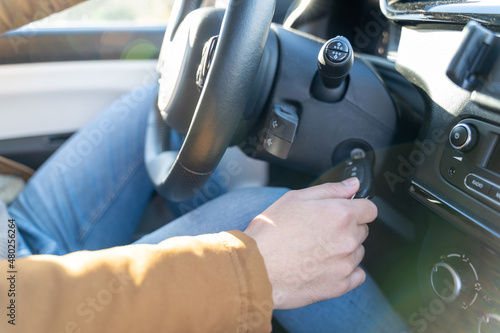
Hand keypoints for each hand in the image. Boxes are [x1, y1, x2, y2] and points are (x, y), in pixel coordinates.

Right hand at [244, 178, 376, 309]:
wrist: (256, 268)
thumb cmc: (271, 233)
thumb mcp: (295, 199)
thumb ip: (330, 190)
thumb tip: (353, 185)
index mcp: (340, 214)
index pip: (370, 209)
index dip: (356, 208)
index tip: (345, 212)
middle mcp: (348, 239)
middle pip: (362, 230)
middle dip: (346, 228)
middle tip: (319, 231)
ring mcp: (345, 264)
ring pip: (358, 252)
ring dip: (345, 249)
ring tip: (316, 249)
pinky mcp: (340, 285)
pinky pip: (356, 276)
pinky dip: (346, 271)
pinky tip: (325, 267)